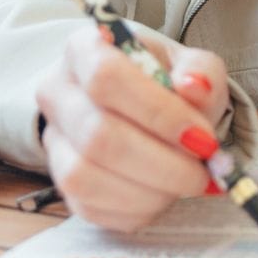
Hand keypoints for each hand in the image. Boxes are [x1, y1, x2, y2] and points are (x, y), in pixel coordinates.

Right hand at [35, 24, 231, 231]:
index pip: (106, 77)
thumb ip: (200, 71)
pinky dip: (136, 209)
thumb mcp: (190, 63)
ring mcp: (53, 140)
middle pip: (97, 136)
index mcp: (84, 49)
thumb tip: (195, 86)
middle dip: (162, 163)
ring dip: (149, 190)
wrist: (137, 103)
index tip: (203, 137)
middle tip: (204, 171)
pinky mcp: (60, 182)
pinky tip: (165, 195)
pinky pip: (88, 206)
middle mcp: (57, 93)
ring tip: (187, 183)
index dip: (158, 112)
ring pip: (86, 177)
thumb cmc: (164, 79)